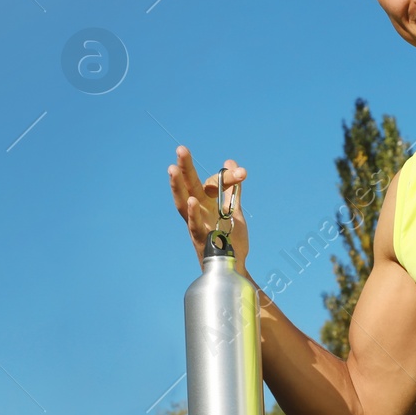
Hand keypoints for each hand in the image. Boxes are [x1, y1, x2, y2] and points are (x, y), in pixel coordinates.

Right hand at [167, 145, 249, 270]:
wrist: (233, 265)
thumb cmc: (229, 238)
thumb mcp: (233, 209)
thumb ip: (231, 188)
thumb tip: (230, 162)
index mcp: (206, 202)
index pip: (213, 182)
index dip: (227, 177)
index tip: (243, 173)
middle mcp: (198, 211)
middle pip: (188, 186)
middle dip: (184, 167)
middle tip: (181, 149)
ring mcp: (196, 224)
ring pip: (182, 203)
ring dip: (177, 187)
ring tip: (172, 169)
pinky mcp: (200, 240)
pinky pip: (193, 226)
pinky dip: (192, 214)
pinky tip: (191, 202)